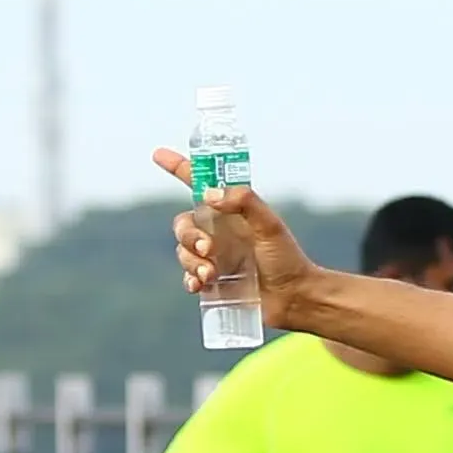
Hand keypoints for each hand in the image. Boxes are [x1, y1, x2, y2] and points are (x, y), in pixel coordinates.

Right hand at [153, 148, 324, 328]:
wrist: (294, 297)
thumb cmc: (287, 259)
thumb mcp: (270, 225)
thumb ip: (244, 202)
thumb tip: (208, 195)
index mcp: (230, 212)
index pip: (199, 185)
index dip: (179, 167)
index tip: (159, 154)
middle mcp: (218, 232)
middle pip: (184, 224)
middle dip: (188, 235)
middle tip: (206, 248)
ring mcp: (214, 257)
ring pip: (183, 252)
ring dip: (191, 261)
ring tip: (211, 273)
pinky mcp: (213, 282)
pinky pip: (189, 276)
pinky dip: (190, 279)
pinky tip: (199, 284)